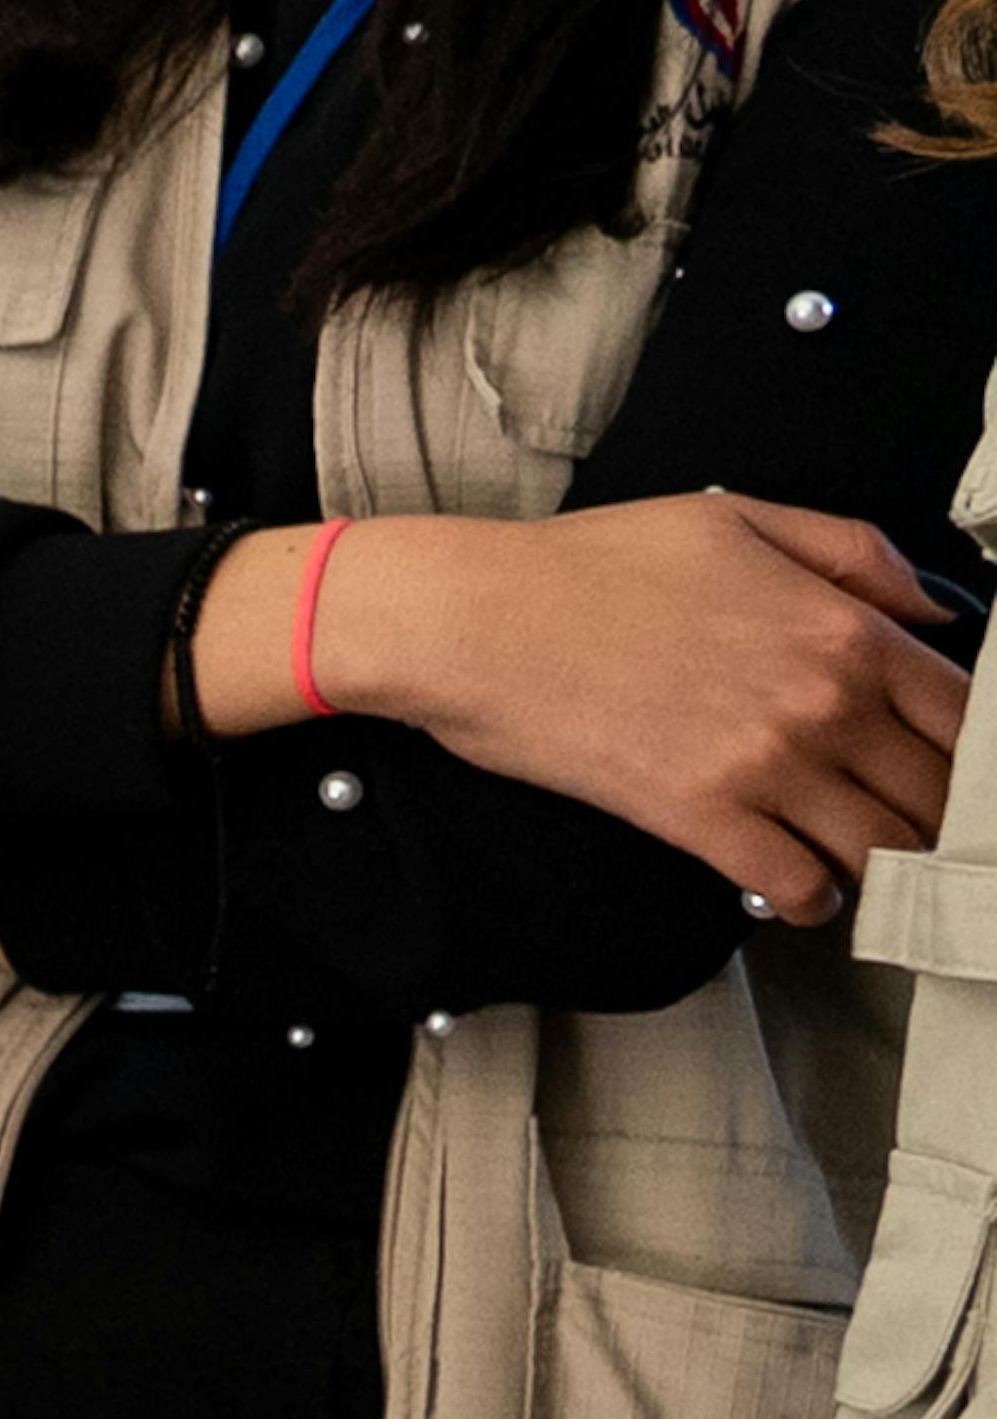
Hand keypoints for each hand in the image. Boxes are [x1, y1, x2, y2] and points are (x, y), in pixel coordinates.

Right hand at [201, 498, 960, 914]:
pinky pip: (799, 885)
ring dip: (880, 861)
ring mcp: (764, 766)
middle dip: (933, 814)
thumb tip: (933, 608)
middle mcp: (822, 702)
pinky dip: (814, 898)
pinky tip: (799, 884)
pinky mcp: (700, 818)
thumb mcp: (734, 520)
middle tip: (903, 819)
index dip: (976, 754)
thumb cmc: (586, 564)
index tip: (950, 768)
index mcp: (843, 628)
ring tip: (856, 856)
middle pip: (938, 793)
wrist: (470, 619)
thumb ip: (853, 554)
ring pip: (881, 848)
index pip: (968, 715)